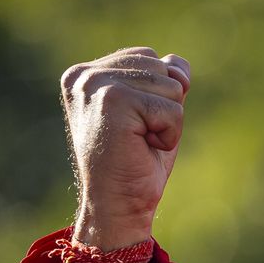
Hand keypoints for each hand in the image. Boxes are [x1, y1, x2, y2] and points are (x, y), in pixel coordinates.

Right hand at [61, 47, 189, 261]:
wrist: (118, 204)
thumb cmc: (137, 160)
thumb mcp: (154, 111)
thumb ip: (164, 80)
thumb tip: (178, 67)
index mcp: (87, 73)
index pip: (151, 58)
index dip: (159, 96)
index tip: (133, 125)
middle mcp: (85, 75)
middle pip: (163, 68)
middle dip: (165, 106)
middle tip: (138, 136)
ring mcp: (96, 85)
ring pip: (171, 87)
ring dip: (168, 121)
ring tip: (139, 141)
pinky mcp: (114, 100)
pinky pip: (172, 109)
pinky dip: (169, 134)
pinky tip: (142, 147)